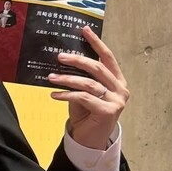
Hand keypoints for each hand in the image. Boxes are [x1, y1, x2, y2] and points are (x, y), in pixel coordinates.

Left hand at [48, 27, 128, 150]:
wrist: (90, 141)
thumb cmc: (86, 114)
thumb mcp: (84, 92)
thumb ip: (82, 78)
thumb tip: (64, 59)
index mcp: (117, 81)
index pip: (108, 57)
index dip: (96, 42)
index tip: (84, 29)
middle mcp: (121, 89)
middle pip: (97, 67)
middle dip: (77, 60)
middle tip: (59, 56)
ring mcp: (116, 101)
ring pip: (88, 83)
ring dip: (67, 79)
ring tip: (51, 77)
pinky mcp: (107, 111)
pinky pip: (83, 97)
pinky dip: (67, 95)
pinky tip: (54, 95)